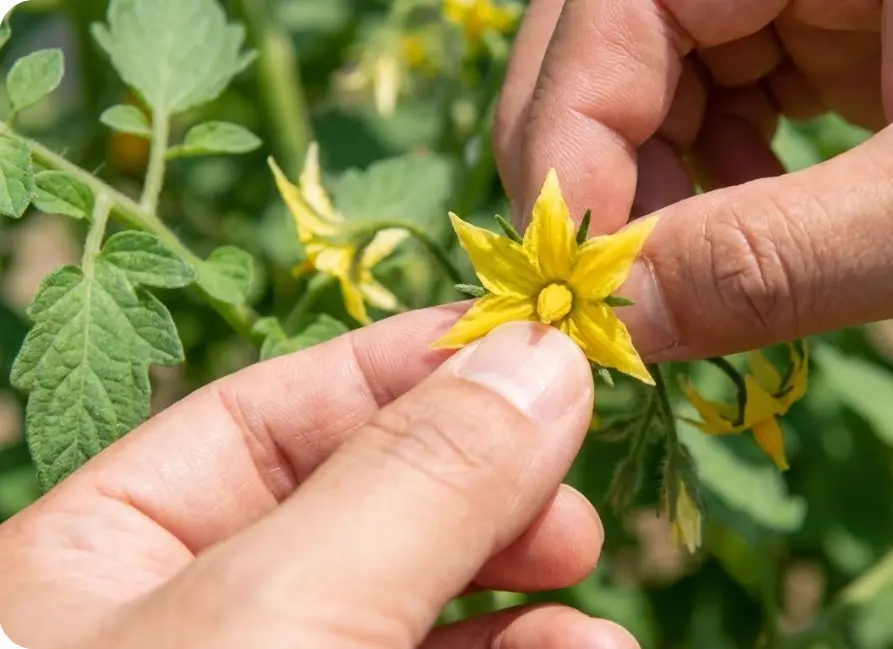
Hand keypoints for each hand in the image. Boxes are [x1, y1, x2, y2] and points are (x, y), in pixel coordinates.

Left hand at [0, 313, 635, 648]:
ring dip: (527, 597)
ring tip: (591, 609)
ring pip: (421, 607)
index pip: (269, 415)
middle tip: (573, 503)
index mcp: (101, 557)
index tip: (537, 355)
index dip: (411, 370)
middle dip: (489, 494)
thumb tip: (547, 355)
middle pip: (367, 510)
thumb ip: (412, 481)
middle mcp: (186, 624)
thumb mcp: (277, 614)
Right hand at [495, 0, 892, 359]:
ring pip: (656, 73)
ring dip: (659, 186)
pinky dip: (711, 177)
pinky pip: (719, 91)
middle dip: (612, 176)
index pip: (615, 9)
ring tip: (712, 274)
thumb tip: (614, 321)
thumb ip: (778, 262)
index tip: (575, 295)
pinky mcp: (833, 18)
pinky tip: (758, 226)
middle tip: (635, 301)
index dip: (571, 152)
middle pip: (616, 39)